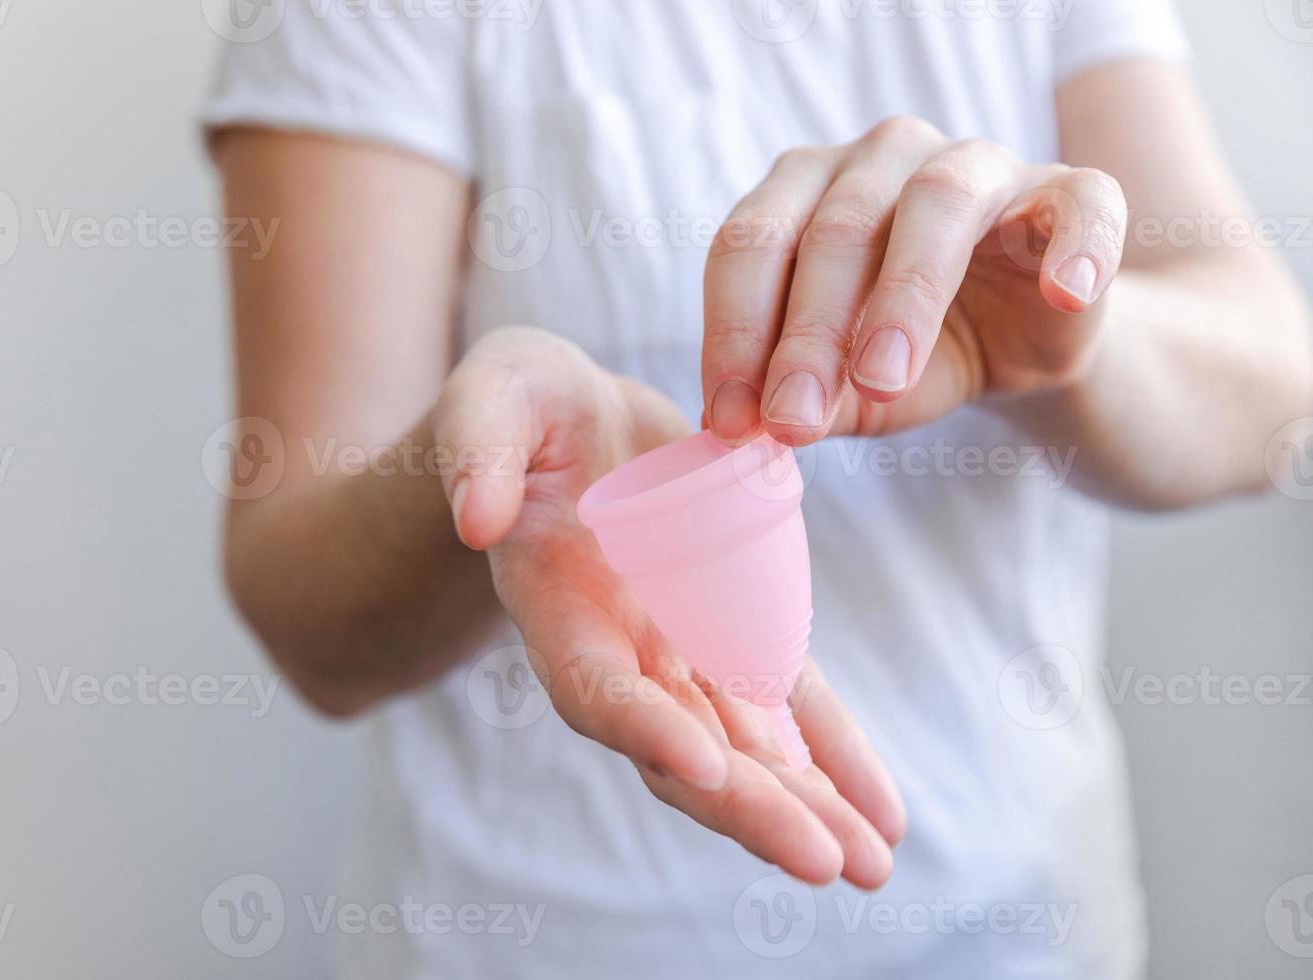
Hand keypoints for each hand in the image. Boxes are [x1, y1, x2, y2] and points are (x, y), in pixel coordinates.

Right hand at [433, 327, 905, 885]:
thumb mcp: (490, 401)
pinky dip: (831, 753)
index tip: (702, 767)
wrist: (571, 420)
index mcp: (554, 602)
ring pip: (741, 744)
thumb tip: (477, 517)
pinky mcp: (729, 628)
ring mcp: (676, 649)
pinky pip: (784, 702)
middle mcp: (615, 649)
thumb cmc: (520, 405)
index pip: (592, 684)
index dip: (642, 726)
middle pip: (681, 746)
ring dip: (805, 804)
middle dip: (749, 807)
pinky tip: (879, 811)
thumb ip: (477, 451)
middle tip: (825, 862)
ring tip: (874, 862)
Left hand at [701, 115, 1128, 443]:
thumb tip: (742, 429)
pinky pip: (1081, 202)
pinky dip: (1075, 245)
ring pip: (937, 202)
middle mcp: (883, 157)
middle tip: (793, 420)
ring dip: (905, 296)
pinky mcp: (1070, 191)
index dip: (734, 333)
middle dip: (808, 334)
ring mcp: (978, 163)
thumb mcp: (843, 390)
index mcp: (806, 189)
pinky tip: (1066, 294)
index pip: (751, 245)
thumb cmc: (910, 354)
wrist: (1019, 350)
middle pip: (835, 228)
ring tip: (883, 381)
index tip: (731, 422)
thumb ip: (798, 398)